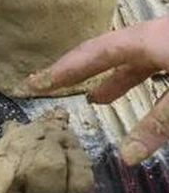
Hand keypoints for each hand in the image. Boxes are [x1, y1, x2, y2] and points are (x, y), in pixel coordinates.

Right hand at [27, 16, 168, 165]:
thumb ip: (157, 122)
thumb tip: (126, 157)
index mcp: (144, 39)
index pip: (94, 52)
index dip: (64, 68)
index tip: (35, 80)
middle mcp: (149, 36)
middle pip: (104, 50)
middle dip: (76, 68)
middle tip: (48, 83)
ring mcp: (164, 41)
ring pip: (129, 57)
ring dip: (110, 78)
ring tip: (94, 98)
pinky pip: (148, 63)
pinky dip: (134, 78)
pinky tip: (131, 95)